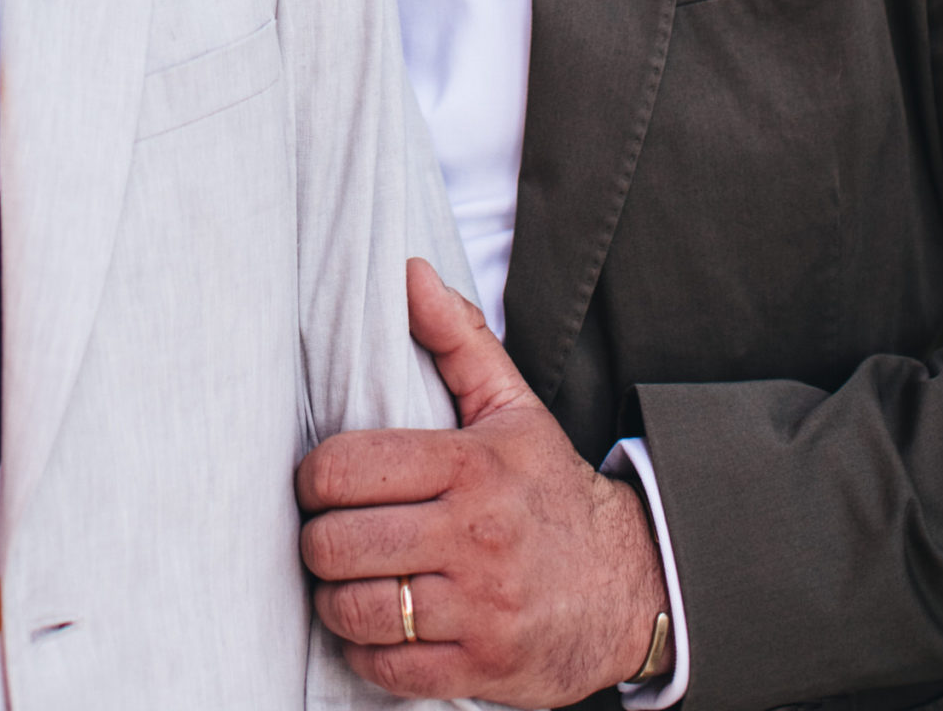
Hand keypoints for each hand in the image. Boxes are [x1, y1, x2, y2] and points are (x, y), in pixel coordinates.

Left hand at [298, 259, 669, 704]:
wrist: (629, 584)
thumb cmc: (549, 489)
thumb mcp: (511, 405)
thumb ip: (457, 337)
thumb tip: (409, 272)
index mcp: (471, 466)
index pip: (348, 468)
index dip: (314, 478)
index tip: (320, 484)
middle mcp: (474, 537)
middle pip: (339, 544)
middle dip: (317, 541)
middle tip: (325, 534)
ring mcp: (480, 608)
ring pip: (357, 610)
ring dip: (333, 598)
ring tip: (344, 580)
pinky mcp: (483, 667)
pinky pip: (387, 669)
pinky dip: (364, 651)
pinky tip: (372, 627)